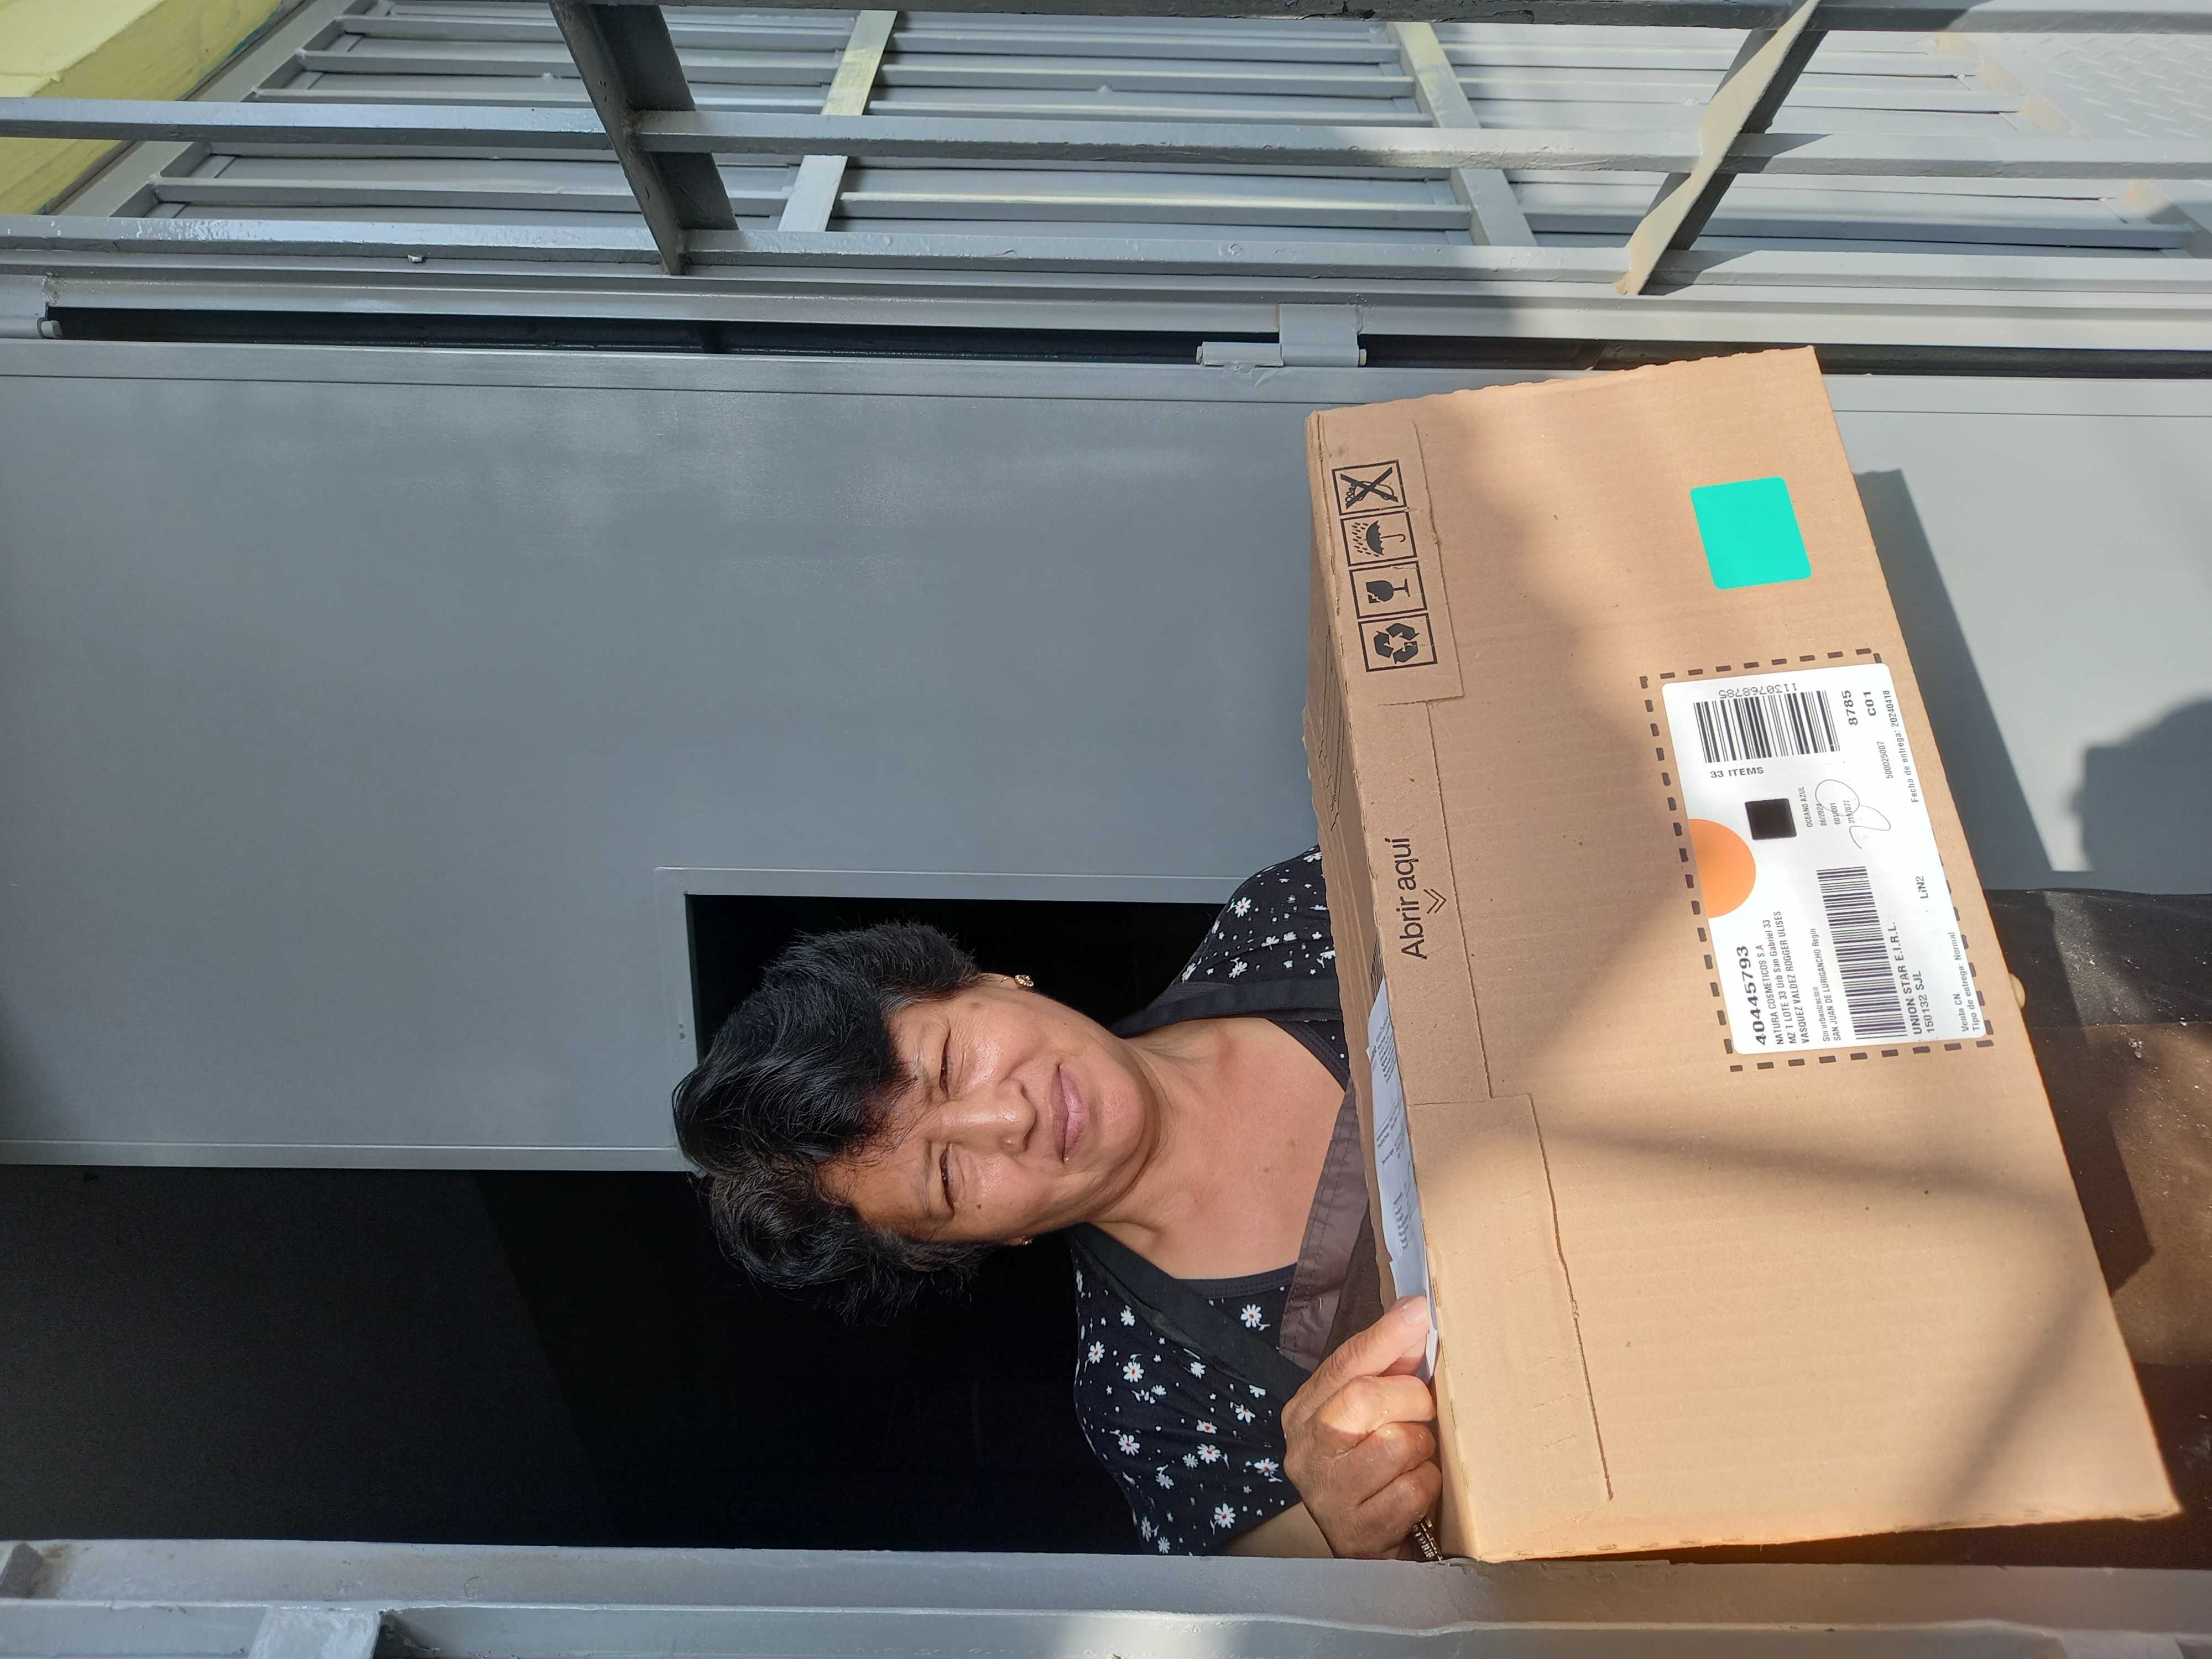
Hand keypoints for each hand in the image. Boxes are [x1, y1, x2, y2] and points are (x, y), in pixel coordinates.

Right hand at [1280, 1295, 1439, 1558]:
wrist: (1369, 1549)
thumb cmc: (1372, 1466)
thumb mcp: (1372, 1412)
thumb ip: (1391, 1363)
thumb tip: (1415, 1312)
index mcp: (1303, 1412)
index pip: (1344, 1363)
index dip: (1385, 1336)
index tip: (1421, 1311)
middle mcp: (1304, 1451)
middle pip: (1364, 1398)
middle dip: (1410, 1398)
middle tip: (1425, 1409)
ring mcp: (1325, 1495)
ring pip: (1394, 1444)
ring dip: (1422, 1448)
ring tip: (1415, 1456)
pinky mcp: (1354, 1532)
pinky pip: (1411, 1490)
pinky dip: (1425, 1485)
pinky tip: (1413, 1490)